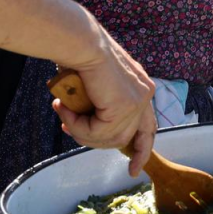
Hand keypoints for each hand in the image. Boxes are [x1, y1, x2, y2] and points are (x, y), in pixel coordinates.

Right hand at [54, 24, 156, 176]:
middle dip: (97, 141)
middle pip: (128, 138)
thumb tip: (88, 127)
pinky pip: (98, 131)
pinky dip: (77, 125)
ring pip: (109, 138)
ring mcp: (138, 101)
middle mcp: (145, 94)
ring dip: (80, 130)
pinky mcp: (124, 106)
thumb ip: (100, 106)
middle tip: (69, 127)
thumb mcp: (96, 86)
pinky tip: (65, 108)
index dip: (141, 150)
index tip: (134, 171)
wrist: (80, 42)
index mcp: (141, 88)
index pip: (148, 127)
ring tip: (63, 111)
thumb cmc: (81, 57)